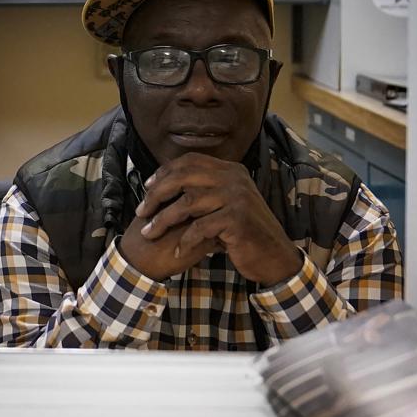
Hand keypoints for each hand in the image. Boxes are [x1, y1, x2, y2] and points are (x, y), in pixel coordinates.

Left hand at [131, 154, 302, 286]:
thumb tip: (167, 184)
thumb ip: (205, 192)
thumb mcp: (226, 205)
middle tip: (142, 212)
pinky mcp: (237, 219)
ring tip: (149, 233)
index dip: (164, 172)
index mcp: (230, 170)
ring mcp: (237, 197)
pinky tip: (177, 251)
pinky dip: (185, 241)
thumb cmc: (244, 233)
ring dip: (163, 220)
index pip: (189, 161)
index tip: (147, 188)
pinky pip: (200, 227)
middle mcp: (234, 178)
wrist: (275, 256)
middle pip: (183, 177)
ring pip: (187, 203)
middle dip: (156, 194)